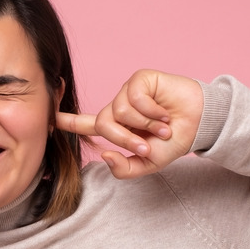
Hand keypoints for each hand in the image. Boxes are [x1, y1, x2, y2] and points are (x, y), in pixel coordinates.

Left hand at [57, 69, 202, 178]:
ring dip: (144, 125)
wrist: (200, 123)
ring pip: (119, 112)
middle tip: (147, 145)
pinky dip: (151, 111)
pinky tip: (164, 112)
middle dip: (125, 139)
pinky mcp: (139, 80)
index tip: (49, 118)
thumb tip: (104, 154)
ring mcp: (127, 92)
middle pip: (103, 124)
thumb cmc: (175, 141)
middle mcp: (118, 108)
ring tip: (162, 127)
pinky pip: (134, 98)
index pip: (86, 125)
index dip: (68, 122)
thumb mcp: (148, 163)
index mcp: (117, 127)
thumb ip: (124, 168)